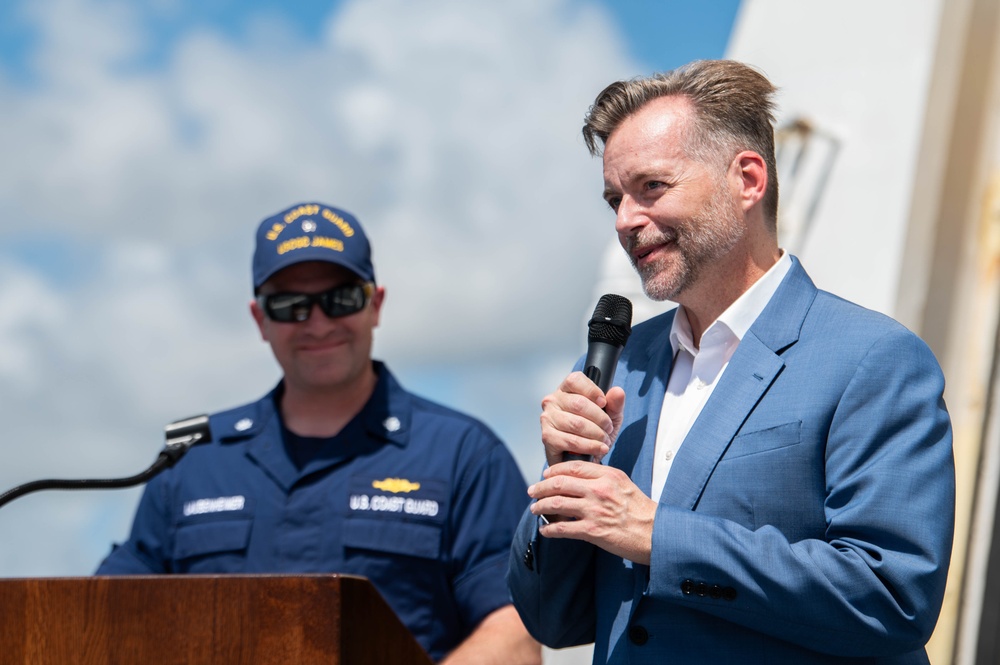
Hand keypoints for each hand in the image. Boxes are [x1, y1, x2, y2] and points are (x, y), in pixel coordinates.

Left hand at [528, 460, 655, 564]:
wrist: (655, 533)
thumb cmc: (640, 510)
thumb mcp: (623, 484)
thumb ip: (602, 477)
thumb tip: (580, 477)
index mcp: (607, 475)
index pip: (573, 467)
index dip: (554, 470)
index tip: (545, 475)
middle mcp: (598, 490)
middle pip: (559, 483)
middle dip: (540, 487)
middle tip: (532, 491)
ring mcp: (594, 510)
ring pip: (556, 504)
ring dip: (540, 506)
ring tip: (534, 509)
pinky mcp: (592, 531)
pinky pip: (562, 529)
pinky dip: (549, 529)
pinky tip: (545, 530)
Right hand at [539, 371, 625, 466]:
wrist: (583, 456)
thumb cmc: (593, 430)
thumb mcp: (610, 415)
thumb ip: (615, 403)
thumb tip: (618, 392)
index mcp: (566, 389)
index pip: (575, 380)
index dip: (592, 390)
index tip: (604, 403)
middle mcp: (553, 400)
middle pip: (578, 403)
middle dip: (600, 419)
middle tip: (609, 428)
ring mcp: (547, 418)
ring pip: (576, 424)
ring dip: (596, 434)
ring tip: (605, 440)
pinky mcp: (547, 437)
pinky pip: (571, 441)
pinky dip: (590, 446)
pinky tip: (599, 448)